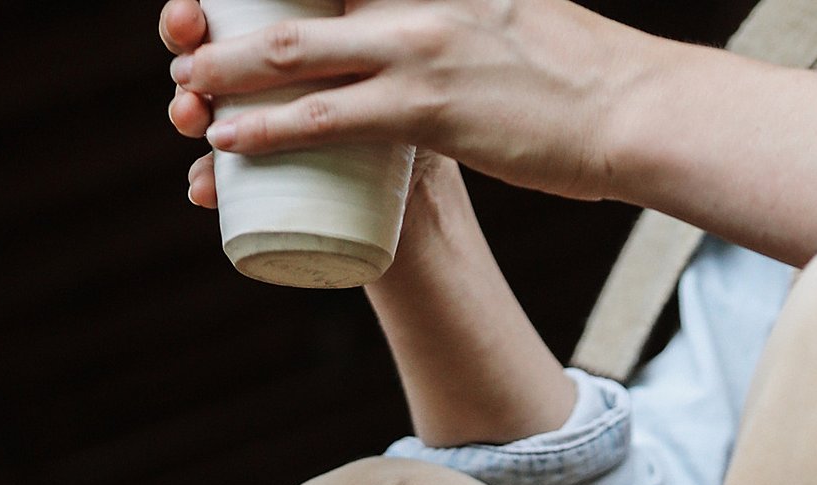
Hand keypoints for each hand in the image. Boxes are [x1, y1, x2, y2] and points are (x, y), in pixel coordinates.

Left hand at [165, 0, 656, 202]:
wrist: (630, 109)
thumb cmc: (576, 74)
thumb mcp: (508, 12)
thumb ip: (459, 12)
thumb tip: (428, 35)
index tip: (226, 7)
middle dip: (232, 24)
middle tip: (191, 45)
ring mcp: (419, 45)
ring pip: (296, 53)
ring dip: (229, 73)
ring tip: (186, 91)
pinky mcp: (428, 109)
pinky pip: (327, 119)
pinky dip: (270, 128)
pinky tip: (230, 140)